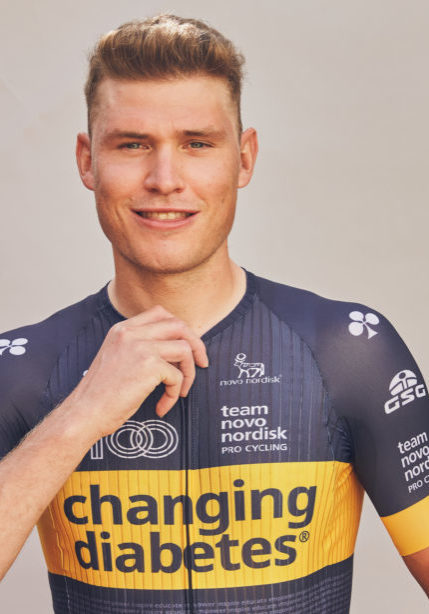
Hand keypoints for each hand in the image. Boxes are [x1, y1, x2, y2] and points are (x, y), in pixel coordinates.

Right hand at [68, 305, 208, 436]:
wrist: (84, 413)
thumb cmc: (100, 394)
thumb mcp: (115, 358)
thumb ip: (138, 346)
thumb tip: (173, 348)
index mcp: (122, 329)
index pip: (160, 313)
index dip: (180, 328)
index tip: (187, 346)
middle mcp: (131, 333)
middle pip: (178, 325)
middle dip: (196, 344)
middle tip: (201, 363)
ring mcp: (140, 347)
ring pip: (184, 348)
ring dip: (189, 372)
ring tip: (179, 391)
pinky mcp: (148, 366)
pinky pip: (177, 376)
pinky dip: (175, 393)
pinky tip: (162, 405)